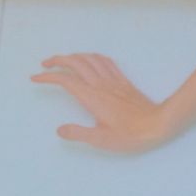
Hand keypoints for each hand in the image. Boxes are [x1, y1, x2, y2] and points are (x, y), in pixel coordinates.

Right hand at [29, 53, 166, 152]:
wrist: (159, 124)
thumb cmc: (131, 135)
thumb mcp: (102, 139)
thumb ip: (79, 133)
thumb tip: (60, 129)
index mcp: (92, 97)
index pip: (66, 80)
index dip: (48, 77)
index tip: (36, 78)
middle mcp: (101, 85)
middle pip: (76, 62)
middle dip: (58, 60)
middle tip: (45, 65)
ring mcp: (114, 81)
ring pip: (91, 59)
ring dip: (75, 56)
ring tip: (64, 61)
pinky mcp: (124, 82)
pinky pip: (107, 62)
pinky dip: (94, 57)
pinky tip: (91, 61)